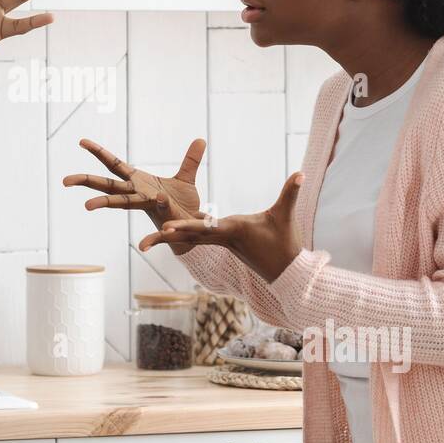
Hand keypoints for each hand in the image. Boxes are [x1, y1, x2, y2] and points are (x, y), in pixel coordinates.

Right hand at [63, 138, 206, 253]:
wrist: (193, 228)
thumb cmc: (183, 205)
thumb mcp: (187, 178)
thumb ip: (191, 160)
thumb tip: (200, 140)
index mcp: (139, 182)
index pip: (114, 164)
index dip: (99, 152)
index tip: (82, 141)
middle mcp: (137, 194)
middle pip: (107, 185)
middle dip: (86, 181)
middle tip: (65, 180)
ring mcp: (147, 205)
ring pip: (122, 203)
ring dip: (105, 203)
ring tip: (86, 205)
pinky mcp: (162, 215)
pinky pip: (159, 209)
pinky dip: (158, 205)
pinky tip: (154, 203)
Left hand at [137, 171, 304, 282]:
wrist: (285, 270)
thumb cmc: (285, 242)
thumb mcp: (286, 215)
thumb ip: (290, 193)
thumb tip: (301, 173)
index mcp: (233, 229)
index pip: (205, 227)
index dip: (185, 226)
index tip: (166, 226)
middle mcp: (222, 237)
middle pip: (188, 237)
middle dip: (166, 238)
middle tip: (142, 244)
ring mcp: (220, 241)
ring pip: (188, 240)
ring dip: (167, 240)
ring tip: (142, 244)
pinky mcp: (221, 242)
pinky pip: (196, 238)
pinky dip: (180, 236)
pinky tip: (166, 233)